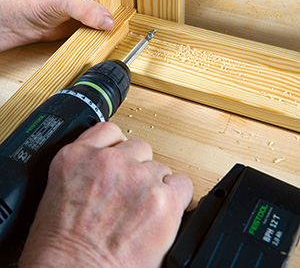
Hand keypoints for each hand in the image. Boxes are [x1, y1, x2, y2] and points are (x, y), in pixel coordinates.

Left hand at [0, 0, 113, 50]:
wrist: (24, 22)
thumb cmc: (35, 1)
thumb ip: (86, 8)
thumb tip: (107, 20)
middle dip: (117, 3)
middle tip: (124, 11)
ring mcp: (91, 1)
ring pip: (111, 9)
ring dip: (112, 17)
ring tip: (117, 20)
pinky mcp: (89, 17)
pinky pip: (104, 23)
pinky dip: (105, 28)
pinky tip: (108, 28)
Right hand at [19, 122, 192, 267]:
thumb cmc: (60, 251)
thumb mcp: (56, 194)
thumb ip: (83, 169)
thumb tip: (103, 167)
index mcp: (76, 157)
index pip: (109, 131)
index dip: (118, 149)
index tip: (121, 161)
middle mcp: (108, 160)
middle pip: (138, 149)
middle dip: (136, 170)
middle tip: (129, 197)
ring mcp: (136, 177)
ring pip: (159, 168)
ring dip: (154, 187)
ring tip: (141, 214)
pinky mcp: (162, 199)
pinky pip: (181, 185)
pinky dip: (176, 199)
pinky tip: (161, 215)